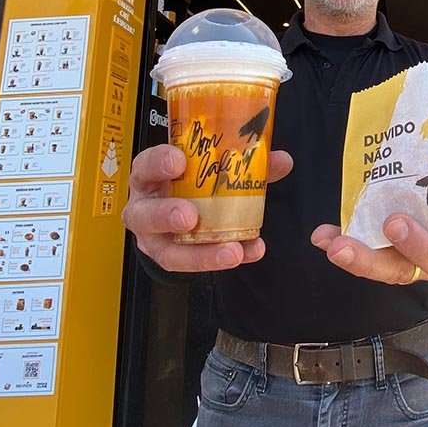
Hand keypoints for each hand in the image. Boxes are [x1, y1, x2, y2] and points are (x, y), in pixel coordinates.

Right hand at [122, 144, 292, 272]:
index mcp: (150, 176)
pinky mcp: (170, 258)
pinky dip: (219, 260)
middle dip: (166, 215)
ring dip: (200, 254)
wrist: (173, 210)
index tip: (179, 161)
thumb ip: (241, 163)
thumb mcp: (204, 168)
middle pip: (146, 214)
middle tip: (189, 217)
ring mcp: (154, 238)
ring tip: (231, 251)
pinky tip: (244, 253)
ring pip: (168, 251)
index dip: (158, 163)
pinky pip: (192, 265)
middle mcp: (145, 208)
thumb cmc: (187, 183)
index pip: (146, 165)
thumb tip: (281, 160)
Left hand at [310, 146, 427, 284]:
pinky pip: (363, 258)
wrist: (412, 159)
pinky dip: (342, 246)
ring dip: (369, 260)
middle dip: (421, 249)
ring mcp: (412, 257)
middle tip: (396, 224)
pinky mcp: (381, 254)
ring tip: (341, 245)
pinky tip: (323, 236)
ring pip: (397, 271)